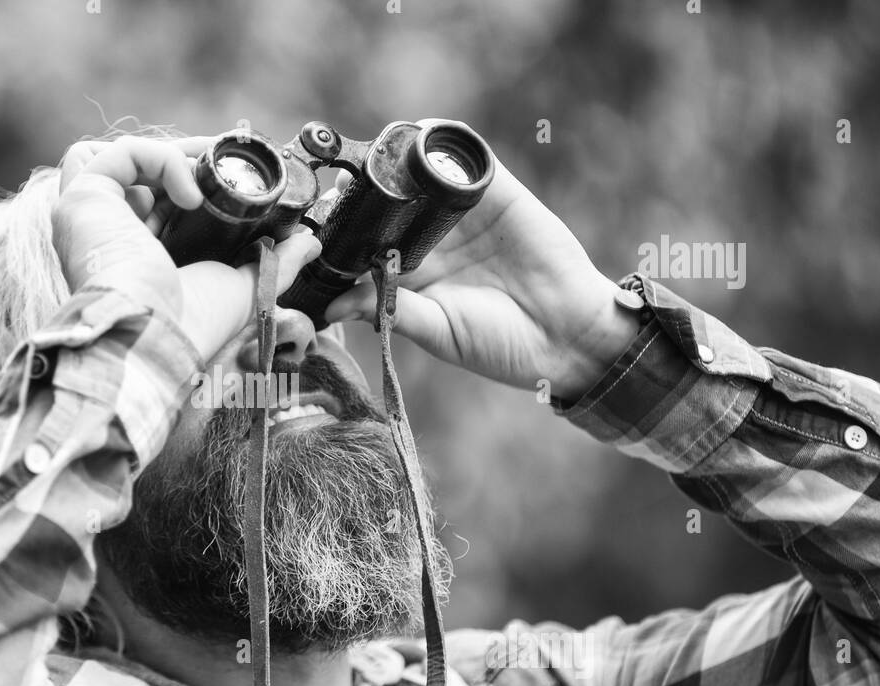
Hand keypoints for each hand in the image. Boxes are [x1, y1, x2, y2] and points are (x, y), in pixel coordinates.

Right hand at [53, 136, 321, 361]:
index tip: (232, 175)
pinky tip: (193, 193)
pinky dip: (163, 160)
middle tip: (227, 160)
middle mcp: (106, 235)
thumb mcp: (243, 289)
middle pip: (140, 174)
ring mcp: (90, 216)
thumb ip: (275, 262)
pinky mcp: (83, 199)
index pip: (156, 200)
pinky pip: (122, 154)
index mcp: (134, 256)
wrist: (157, 339)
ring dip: (172, 155)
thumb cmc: (190, 327)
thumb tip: (310, 242)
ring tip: (209, 171)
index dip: (192, 181)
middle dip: (188, 160)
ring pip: (122, 157)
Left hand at [323, 155, 639, 400]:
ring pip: (419, 175)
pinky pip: (467, 162)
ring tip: (369, 160)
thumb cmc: (499, 345)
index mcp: (409, 273)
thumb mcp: (437, 330)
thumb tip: (332, 306)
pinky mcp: (497, 194)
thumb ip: (387, 309)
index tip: (313, 227)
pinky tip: (419, 146)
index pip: (364, 244)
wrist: (566, 335)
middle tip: (332, 186)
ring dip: (395, 163)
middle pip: (385, 203)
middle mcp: (431, 239)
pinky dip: (443, 148)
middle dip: (358, 192)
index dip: (340, 233)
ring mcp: (462, 214)